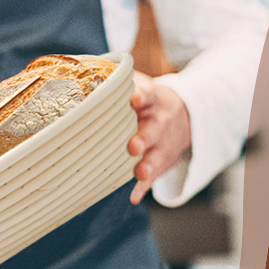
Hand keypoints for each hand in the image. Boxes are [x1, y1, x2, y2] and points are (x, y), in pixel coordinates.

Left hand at [126, 71, 191, 204]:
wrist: (183, 116)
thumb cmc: (148, 101)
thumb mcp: (142, 85)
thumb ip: (119, 81)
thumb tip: (84, 72)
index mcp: (153, 100)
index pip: (148, 94)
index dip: (142, 96)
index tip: (135, 98)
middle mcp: (160, 122)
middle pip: (153, 130)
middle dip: (143, 138)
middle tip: (133, 146)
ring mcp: (163, 144)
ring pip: (157, 156)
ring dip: (148, 165)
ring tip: (139, 173)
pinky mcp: (162, 162)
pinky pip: (154, 175)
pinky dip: (144, 186)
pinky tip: (135, 196)